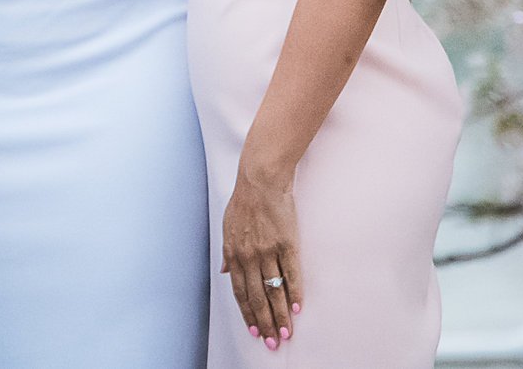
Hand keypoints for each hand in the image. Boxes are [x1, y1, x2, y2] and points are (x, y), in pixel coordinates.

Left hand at [221, 165, 303, 348]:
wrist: (260, 179)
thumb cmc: (244, 201)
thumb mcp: (227, 227)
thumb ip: (227, 253)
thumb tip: (225, 272)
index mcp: (233, 253)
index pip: (240, 292)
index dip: (248, 314)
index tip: (254, 331)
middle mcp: (249, 256)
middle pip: (257, 298)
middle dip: (264, 323)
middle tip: (271, 342)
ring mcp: (268, 251)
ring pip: (274, 291)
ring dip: (280, 315)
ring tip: (286, 334)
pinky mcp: (287, 244)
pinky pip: (291, 274)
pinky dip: (294, 293)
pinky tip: (297, 309)